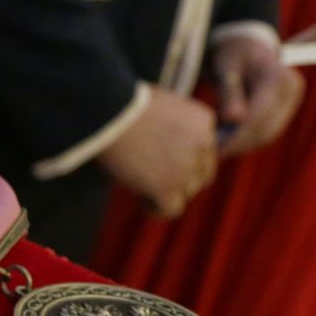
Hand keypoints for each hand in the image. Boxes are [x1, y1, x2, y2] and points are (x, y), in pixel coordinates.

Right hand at [97, 86, 216, 218]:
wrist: (110, 114)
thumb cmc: (125, 105)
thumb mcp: (162, 105)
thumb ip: (176, 124)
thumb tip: (168, 145)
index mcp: (204, 120)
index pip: (205, 151)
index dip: (183, 158)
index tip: (159, 156)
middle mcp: (203, 144)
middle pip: (200, 175)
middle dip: (179, 178)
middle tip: (151, 174)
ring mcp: (186, 168)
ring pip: (187, 193)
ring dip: (167, 192)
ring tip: (142, 184)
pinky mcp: (167, 188)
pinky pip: (172, 210)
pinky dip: (157, 208)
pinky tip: (141, 199)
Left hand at [214, 36, 304, 156]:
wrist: (250, 47)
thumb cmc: (234, 54)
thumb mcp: (227, 66)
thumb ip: (230, 91)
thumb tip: (233, 119)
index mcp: (279, 77)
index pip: (258, 116)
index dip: (236, 137)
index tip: (213, 149)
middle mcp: (291, 90)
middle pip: (264, 130)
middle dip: (236, 145)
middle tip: (208, 153)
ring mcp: (291, 102)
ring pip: (265, 136)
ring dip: (239, 145)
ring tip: (213, 147)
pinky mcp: (285, 112)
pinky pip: (264, 133)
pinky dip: (244, 140)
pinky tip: (224, 141)